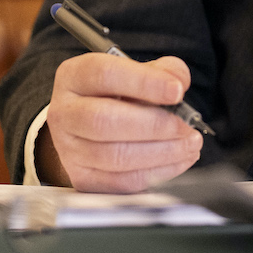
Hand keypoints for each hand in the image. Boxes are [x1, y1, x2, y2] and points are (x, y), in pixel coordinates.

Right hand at [47, 53, 203, 192]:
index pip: (104, 75)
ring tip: (189, 144)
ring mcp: (69, 150)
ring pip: (114, 156)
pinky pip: (121, 182)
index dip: (144, 82)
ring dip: (161, 152)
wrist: (89, 127)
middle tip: (185, 126)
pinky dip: (157, 173)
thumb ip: (161, 70)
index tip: (177, 91)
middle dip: (154, 125)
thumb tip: (178, 82)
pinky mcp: (82, 179)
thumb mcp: (135, 72)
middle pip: (104, 120)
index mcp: (74, 76)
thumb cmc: (115, 95)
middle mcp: (64, 113)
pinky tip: (178, 160)